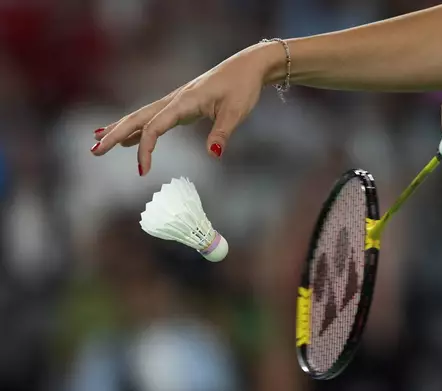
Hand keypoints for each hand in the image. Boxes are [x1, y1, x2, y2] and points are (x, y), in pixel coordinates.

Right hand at [90, 42, 283, 175]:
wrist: (246, 67)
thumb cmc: (242, 87)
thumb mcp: (236, 111)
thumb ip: (223, 132)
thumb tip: (214, 154)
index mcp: (184, 102)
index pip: (155, 127)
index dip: (144, 149)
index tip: (142, 171)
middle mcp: (174, 100)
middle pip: (138, 118)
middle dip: (114, 134)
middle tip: (94, 152)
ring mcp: (175, 101)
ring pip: (141, 116)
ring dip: (120, 128)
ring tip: (97, 142)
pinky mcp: (180, 104)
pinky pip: (152, 117)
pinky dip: (136, 126)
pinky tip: (126, 135)